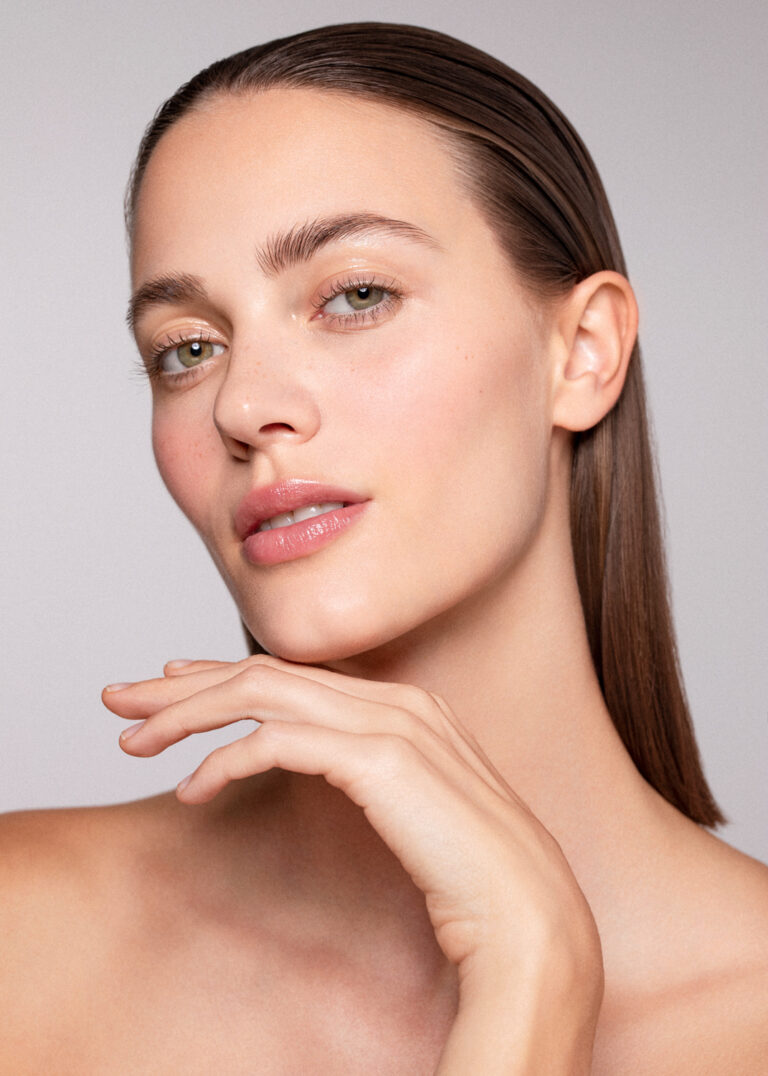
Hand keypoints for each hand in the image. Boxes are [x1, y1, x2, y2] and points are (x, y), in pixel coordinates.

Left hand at [103, 655, 602, 1071]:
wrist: (529, 919)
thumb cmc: (473, 878)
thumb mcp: (412, 811)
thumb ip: (369, 773)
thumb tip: (312, 762)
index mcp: (407, 705)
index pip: (295, 674)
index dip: (224, 675)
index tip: (174, 687)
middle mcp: (398, 699)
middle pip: (267, 672)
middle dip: (186, 685)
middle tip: (122, 700)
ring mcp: (391, 722)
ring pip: (261, 693)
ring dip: (188, 713)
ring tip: (133, 740)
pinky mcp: (376, 758)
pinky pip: (275, 741)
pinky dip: (224, 760)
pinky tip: (192, 790)